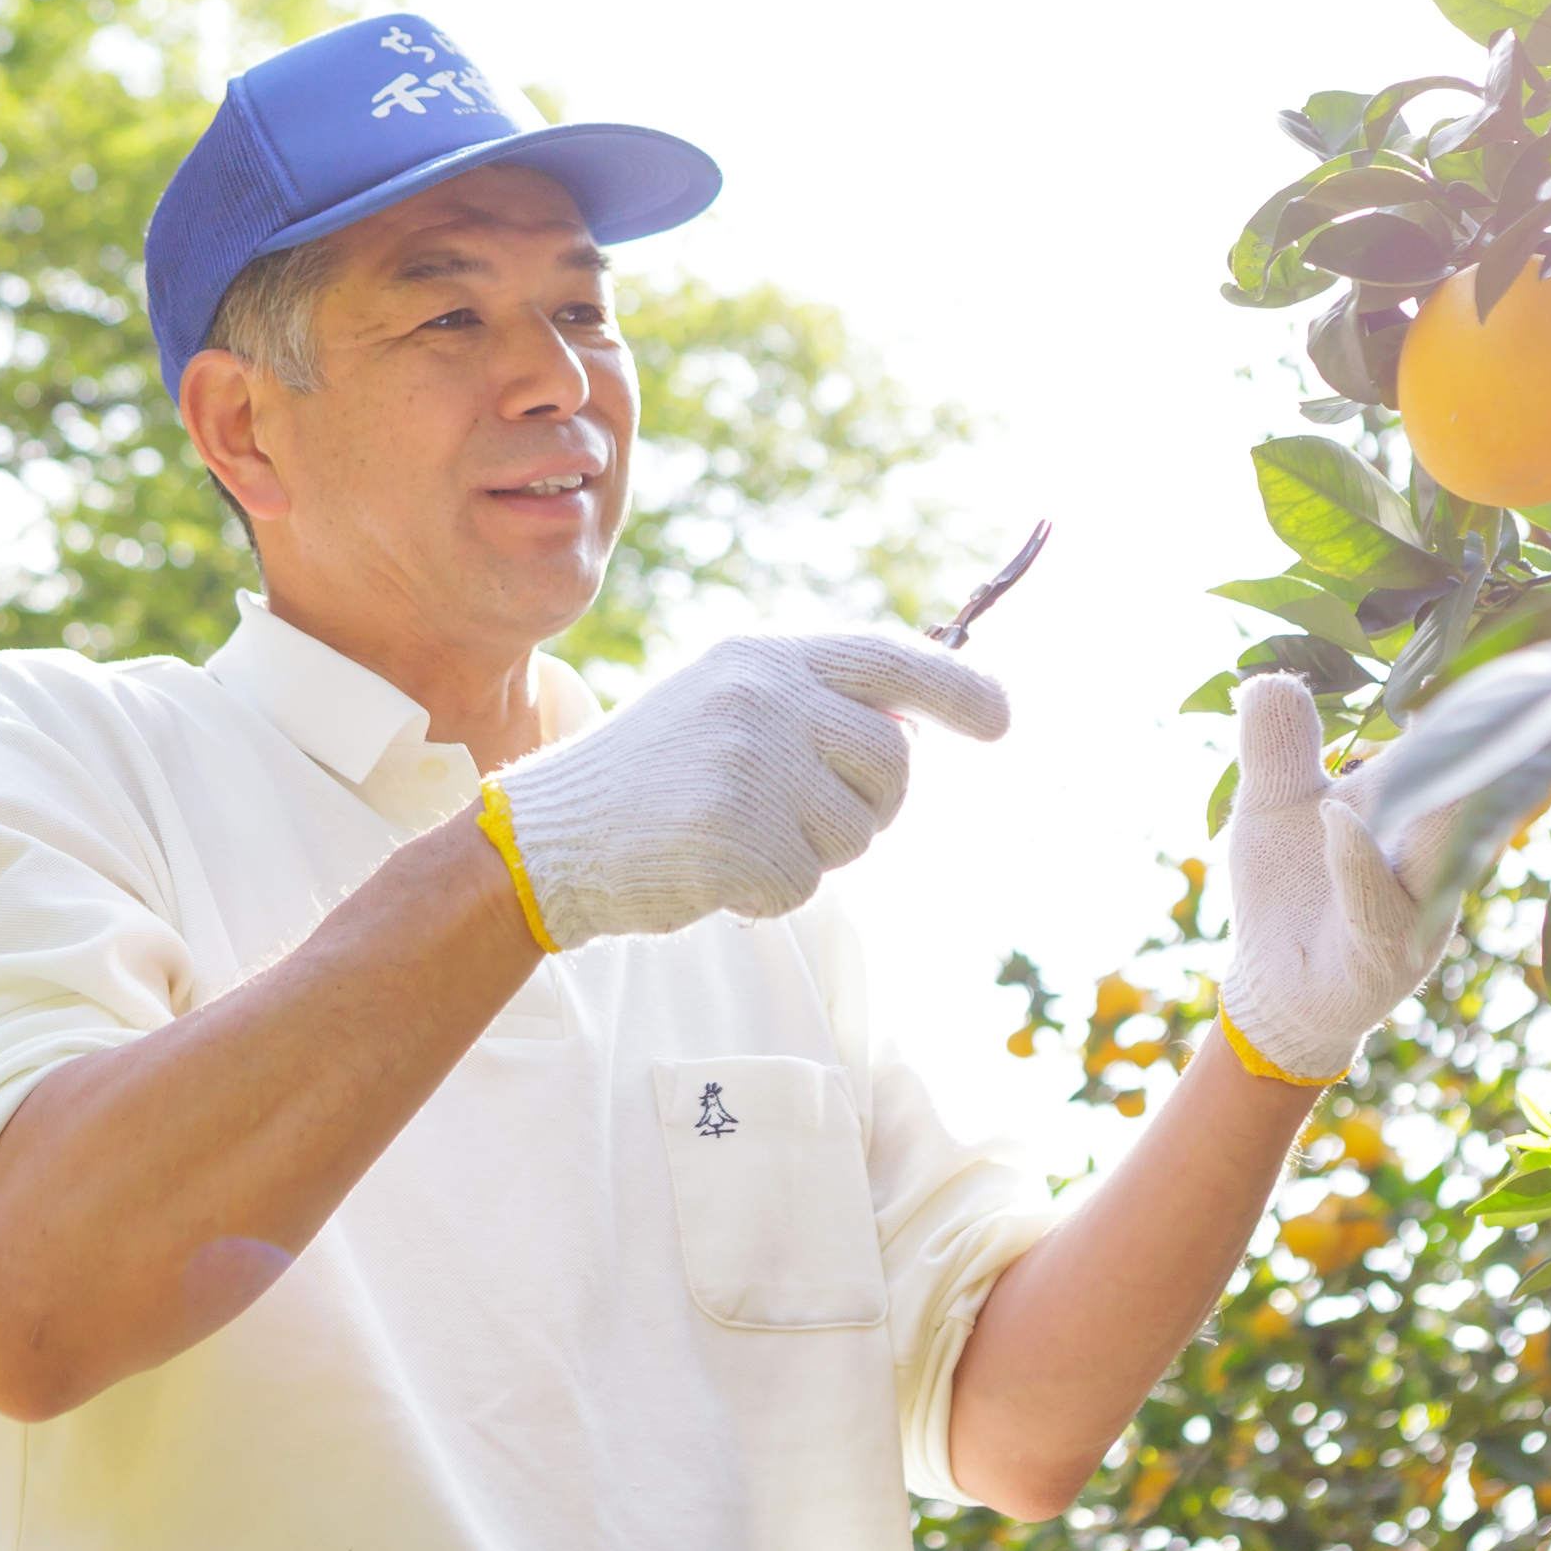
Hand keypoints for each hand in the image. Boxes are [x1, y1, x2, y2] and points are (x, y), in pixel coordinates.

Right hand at [483, 633, 1009, 948]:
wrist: (550, 835)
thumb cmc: (651, 776)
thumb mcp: (726, 702)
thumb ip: (814, 702)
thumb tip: (920, 726)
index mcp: (765, 656)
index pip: (890, 659)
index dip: (958, 690)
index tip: (1000, 718)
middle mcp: (764, 698)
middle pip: (895, 763)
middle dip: (874, 804)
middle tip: (810, 817)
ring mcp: (751, 766)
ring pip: (858, 831)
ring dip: (816, 852)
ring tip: (740, 834)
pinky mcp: (736, 837)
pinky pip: (807, 884)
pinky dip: (770, 894)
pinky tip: (714, 871)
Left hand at [1214, 671, 1461, 1086]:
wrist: (1274, 987)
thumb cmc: (1289, 888)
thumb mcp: (1273, 806)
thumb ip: (1278, 744)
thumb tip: (1268, 675)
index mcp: (1417, 805)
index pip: (1459, 742)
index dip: (1479, 691)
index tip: (1496, 631)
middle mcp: (1434, 855)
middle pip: (1477, 789)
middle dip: (1498, 735)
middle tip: (1516, 671)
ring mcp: (1417, 910)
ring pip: (1444, 850)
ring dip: (1446, 798)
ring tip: (1439, 732)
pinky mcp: (1381, 959)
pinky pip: (1378, 907)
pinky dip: (1360, 864)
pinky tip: (1340, 821)